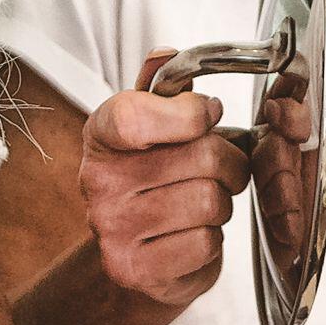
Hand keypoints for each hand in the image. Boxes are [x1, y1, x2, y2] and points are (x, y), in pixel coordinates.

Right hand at [84, 57, 252, 310]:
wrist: (137, 255)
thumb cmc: (153, 180)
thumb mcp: (154, 125)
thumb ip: (162, 88)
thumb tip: (166, 54)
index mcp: (101, 136)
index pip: (138, 116)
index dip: (190, 113)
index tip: (208, 115)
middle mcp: (97, 182)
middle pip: (202, 157)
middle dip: (228, 162)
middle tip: (218, 168)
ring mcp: (112, 229)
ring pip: (210, 202)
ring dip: (222, 203)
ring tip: (203, 202)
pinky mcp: (135, 270)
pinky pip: (205, 243)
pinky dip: (211, 240)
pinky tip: (191, 235)